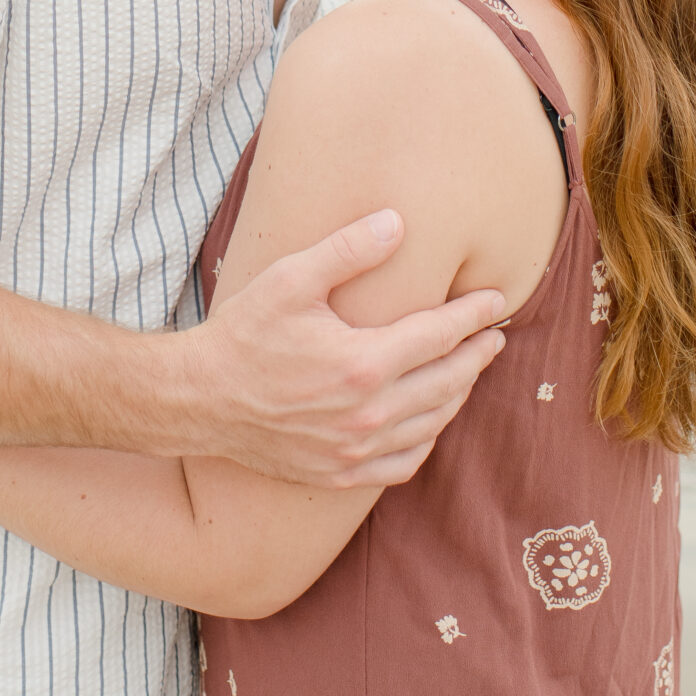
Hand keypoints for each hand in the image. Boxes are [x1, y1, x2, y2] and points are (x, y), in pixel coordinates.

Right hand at [187, 210, 505, 488]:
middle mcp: (367, 414)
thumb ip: (347, 251)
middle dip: (476, 355)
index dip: (472, 316)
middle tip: (494, 335)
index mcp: (362, 364)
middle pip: (447, 382)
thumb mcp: (290, 279)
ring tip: (469, 369)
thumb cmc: (244, 334)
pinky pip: (404, 463)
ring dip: (459, 394)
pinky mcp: (340, 472)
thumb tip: (397, 223)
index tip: (496, 300)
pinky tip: (430, 419)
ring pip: (431, 423)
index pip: (439, 335)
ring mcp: (356, 450)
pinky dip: (427, 439)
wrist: (200, 400)